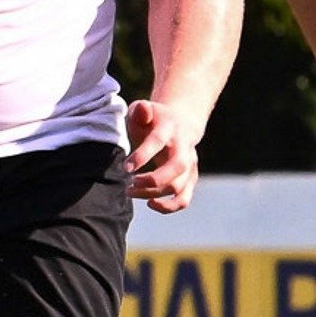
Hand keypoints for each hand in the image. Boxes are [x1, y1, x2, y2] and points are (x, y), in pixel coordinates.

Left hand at [125, 99, 202, 213]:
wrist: (181, 124)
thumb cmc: (154, 119)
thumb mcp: (144, 109)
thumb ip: (141, 110)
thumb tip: (142, 111)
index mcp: (170, 128)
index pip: (158, 141)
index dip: (143, 155)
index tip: (126, 167)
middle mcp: (184, 148)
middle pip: (176, 167)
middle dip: (153, 180)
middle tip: (130, 183)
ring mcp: (189, 165)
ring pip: (177, 186)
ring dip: (153, 193)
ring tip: (130, 190)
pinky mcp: (190, 179)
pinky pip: (184, 199)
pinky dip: (169, 207)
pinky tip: (150, 203)